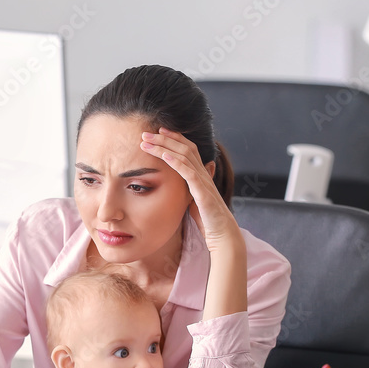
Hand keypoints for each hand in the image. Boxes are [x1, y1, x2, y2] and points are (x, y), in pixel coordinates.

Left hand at [140, 128, 241, 253]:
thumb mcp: (194, 199)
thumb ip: (189, 188)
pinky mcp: (203, 192)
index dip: (174, 139)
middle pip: (184, 148)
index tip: (157, 132)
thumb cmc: (208, 220)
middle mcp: (203, 174)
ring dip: (164, 147)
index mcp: (201, 174)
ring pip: (184, 157)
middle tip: (146, 133)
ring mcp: (204, 181)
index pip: (188, 149)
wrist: (222, 235)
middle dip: (165, 139)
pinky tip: (165, 156)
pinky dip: (177, 162)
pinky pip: (189, 173)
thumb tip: (183, 181)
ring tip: (148, 142)